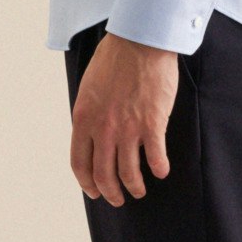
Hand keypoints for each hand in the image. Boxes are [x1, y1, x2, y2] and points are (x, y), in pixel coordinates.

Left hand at [70, 32, 178, 204]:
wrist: (138, 42)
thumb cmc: (114, 59)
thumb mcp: (88, 89)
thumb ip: (89, 115)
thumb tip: (92, 135)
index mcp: (83, 119)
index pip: (79, 163)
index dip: (87, 183)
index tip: (94, 191)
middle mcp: (103, 129)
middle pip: (103, 174)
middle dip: (111, 193)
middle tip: (118, 199)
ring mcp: (128, 128)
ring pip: (129, 172)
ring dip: (134, 186)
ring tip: (139, 190)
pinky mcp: (152, 124)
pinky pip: (155, 157)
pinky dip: (159, 168)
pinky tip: (161, 171)